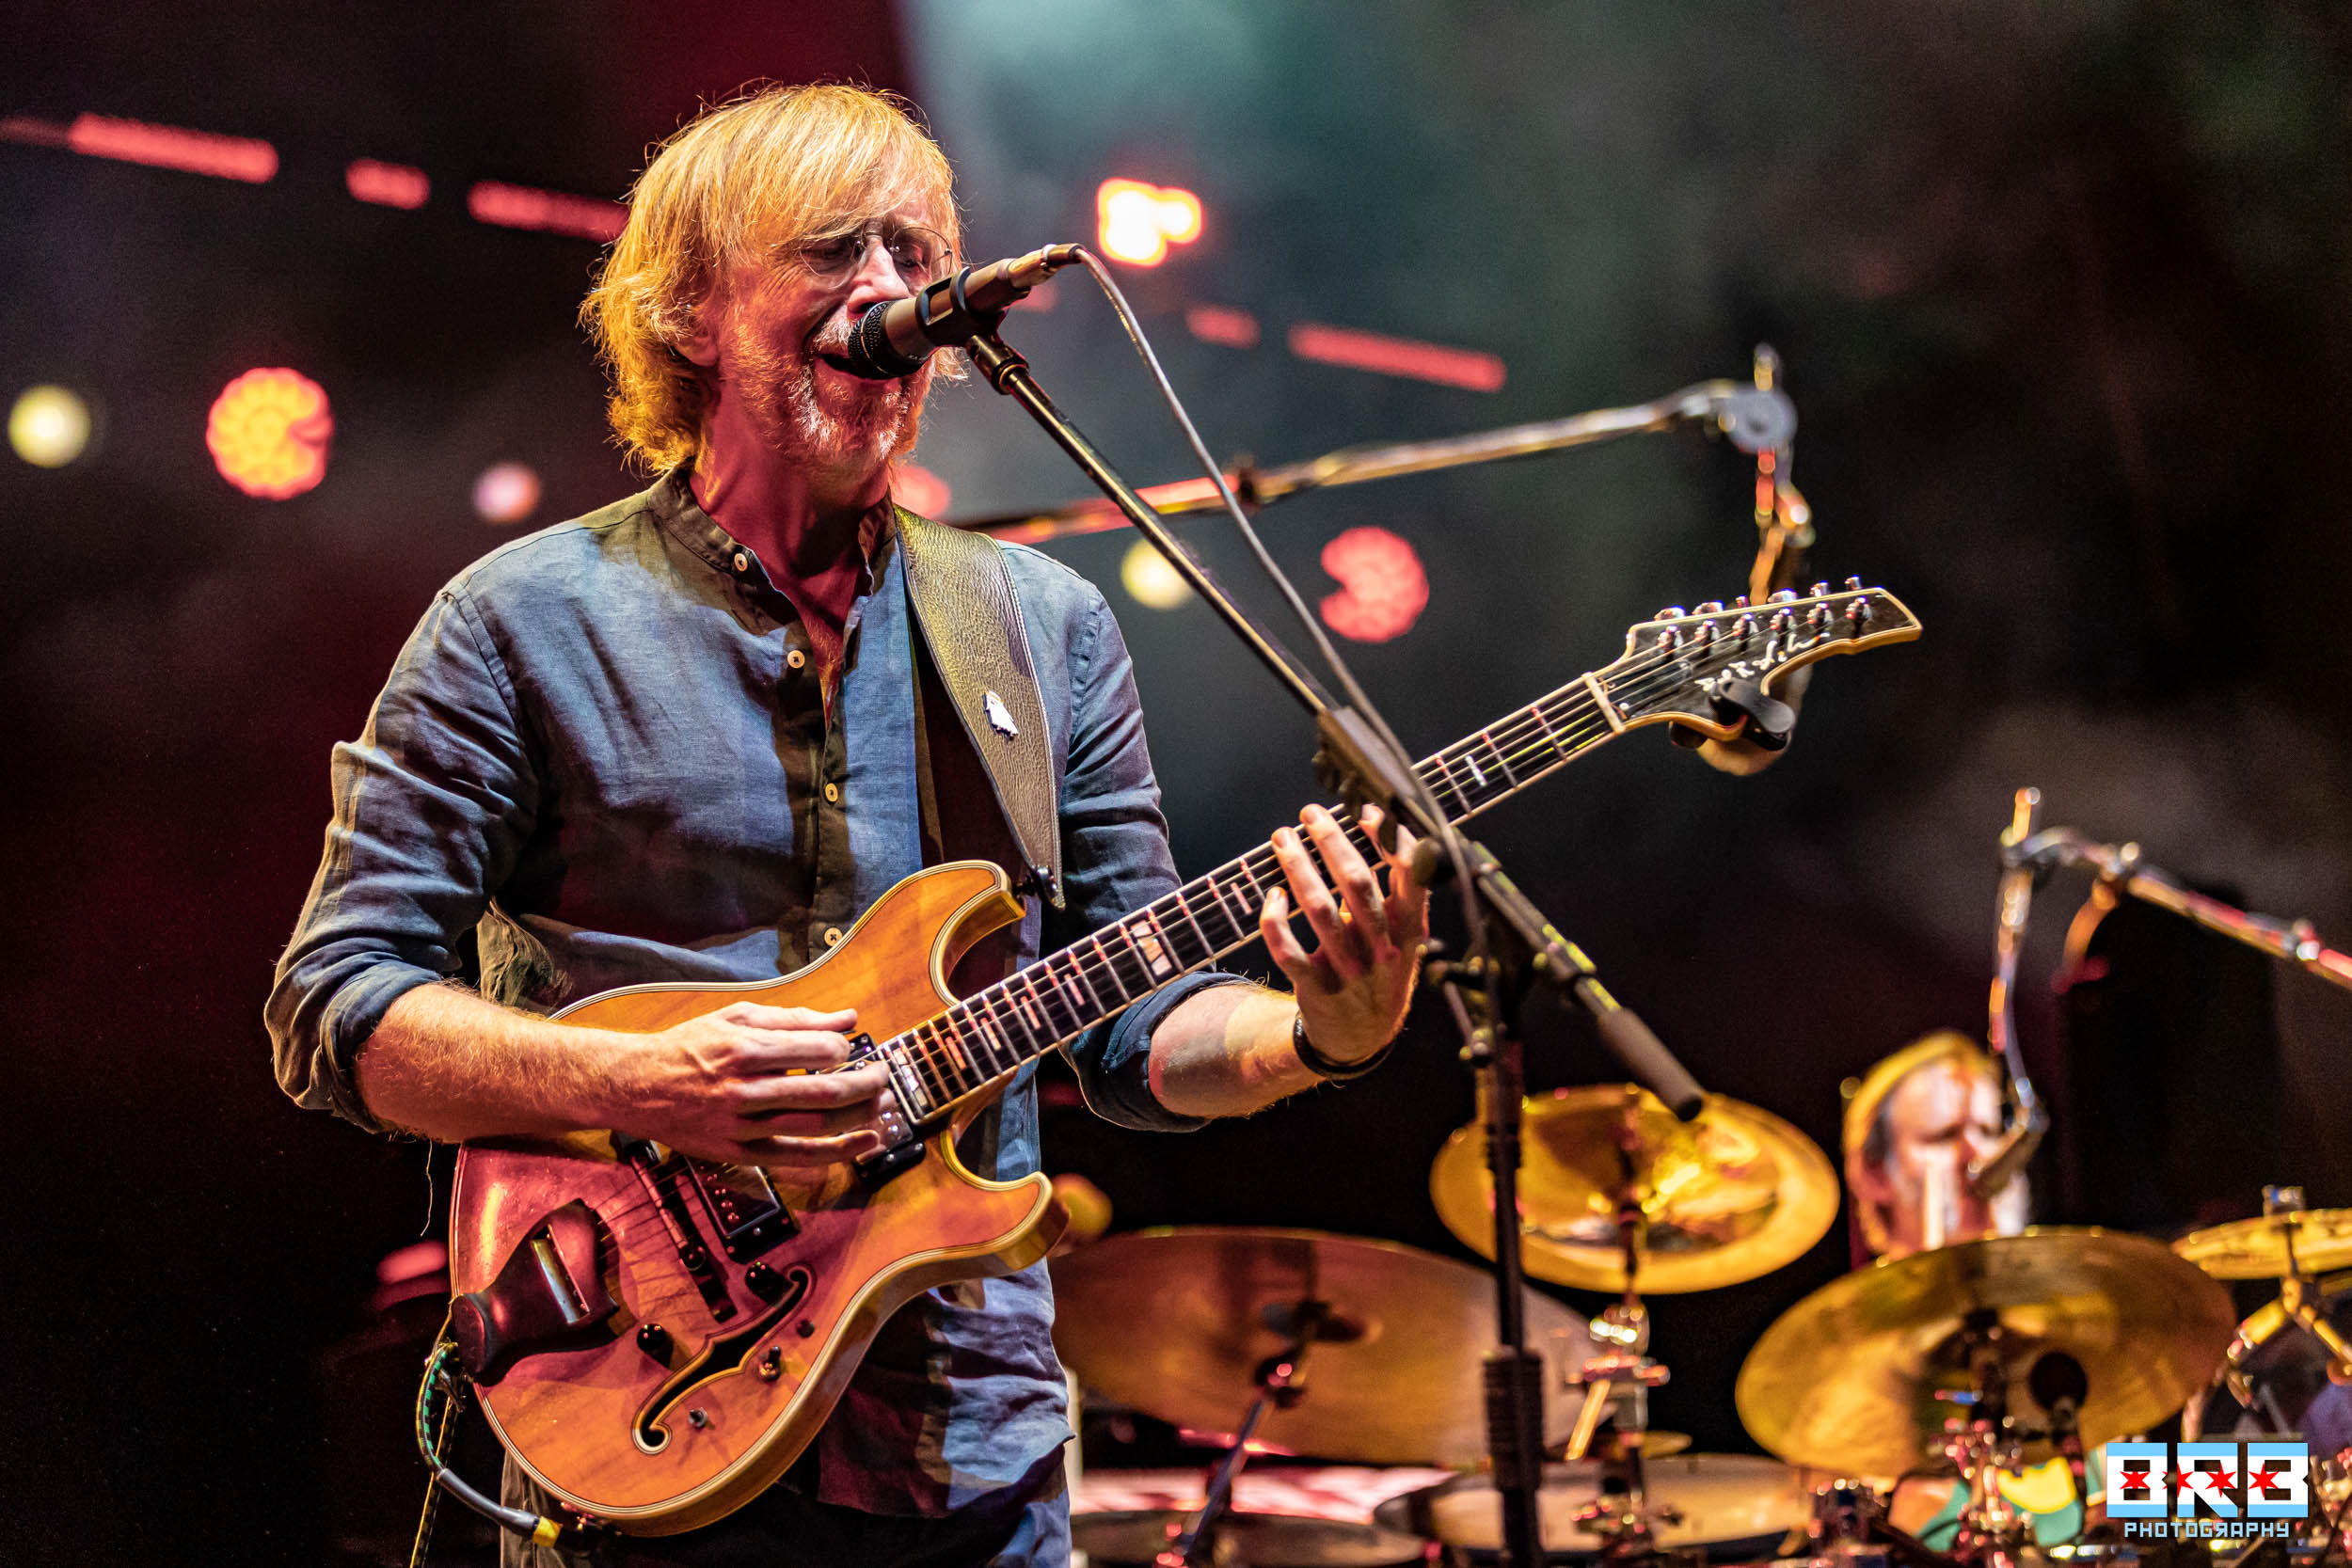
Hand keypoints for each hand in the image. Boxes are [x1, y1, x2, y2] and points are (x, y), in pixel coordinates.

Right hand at [613, 1003, 895, 1167]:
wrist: (636, 1087)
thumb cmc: (689, 1046)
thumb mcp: (737, 1017)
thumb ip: (795, 1018)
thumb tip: (848, 1018)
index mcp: (744, 1050)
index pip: (818, 1053)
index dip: (846, 1051)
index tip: (850, 1049)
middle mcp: (744, 1091)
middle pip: (824, 1094)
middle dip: (866, 1085)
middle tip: (884, 1075)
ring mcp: (741, 1126)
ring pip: (816, 1127)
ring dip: (859, 1116)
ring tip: (882, 1104)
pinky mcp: (739, 1153)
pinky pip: (797, 1157)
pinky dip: (838, 1152)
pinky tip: (866, 1142)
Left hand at [1260, 803, 1430, 1066]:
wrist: (1362, 1037)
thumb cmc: (1382, 969)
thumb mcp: (1405, 935)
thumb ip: (1398, 890)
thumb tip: (1378, 823)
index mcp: (1410, 929)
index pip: (1409, 875)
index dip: (1388, 839)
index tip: (1366, 809)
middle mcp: (1382, 948)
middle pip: (1356, 884)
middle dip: (1331, 841)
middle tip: (1310, 814)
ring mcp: (1349, 970)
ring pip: (1319, 911)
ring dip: (1298, 868)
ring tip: (1283, 838)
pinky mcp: (1317, 987)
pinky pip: (1288, 951)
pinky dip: (1276, 921)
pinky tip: (1272, 896)